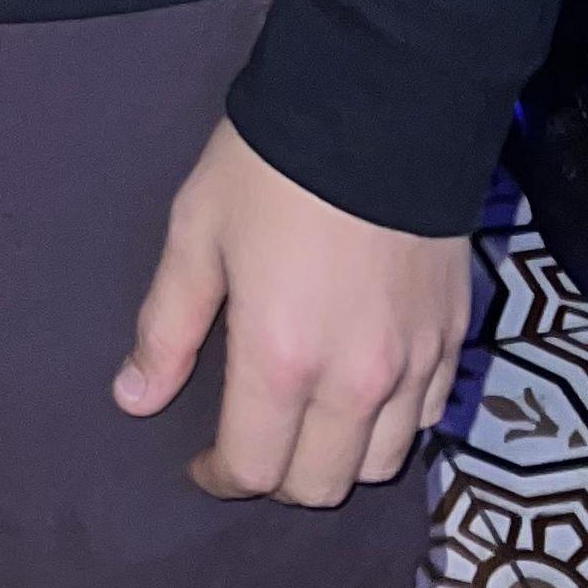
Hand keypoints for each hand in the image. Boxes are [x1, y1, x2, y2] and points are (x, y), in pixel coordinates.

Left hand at [113, 117, 466, 506]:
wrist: (375, 102)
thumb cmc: (269, 166)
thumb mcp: (197, 232)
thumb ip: (167, 325)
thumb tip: (134, 398)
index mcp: (280, 360)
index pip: (253, 469)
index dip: (220, 476)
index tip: (203, 461)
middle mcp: (354, 382)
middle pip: (321, 485)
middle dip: (278, 477)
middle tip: (254, 439)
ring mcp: (413, 363)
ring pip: (381, 464)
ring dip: (340, 458)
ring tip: (311, 419)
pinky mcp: (453, 337)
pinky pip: (427, 417)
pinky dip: (394, 423)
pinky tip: (367, 389)